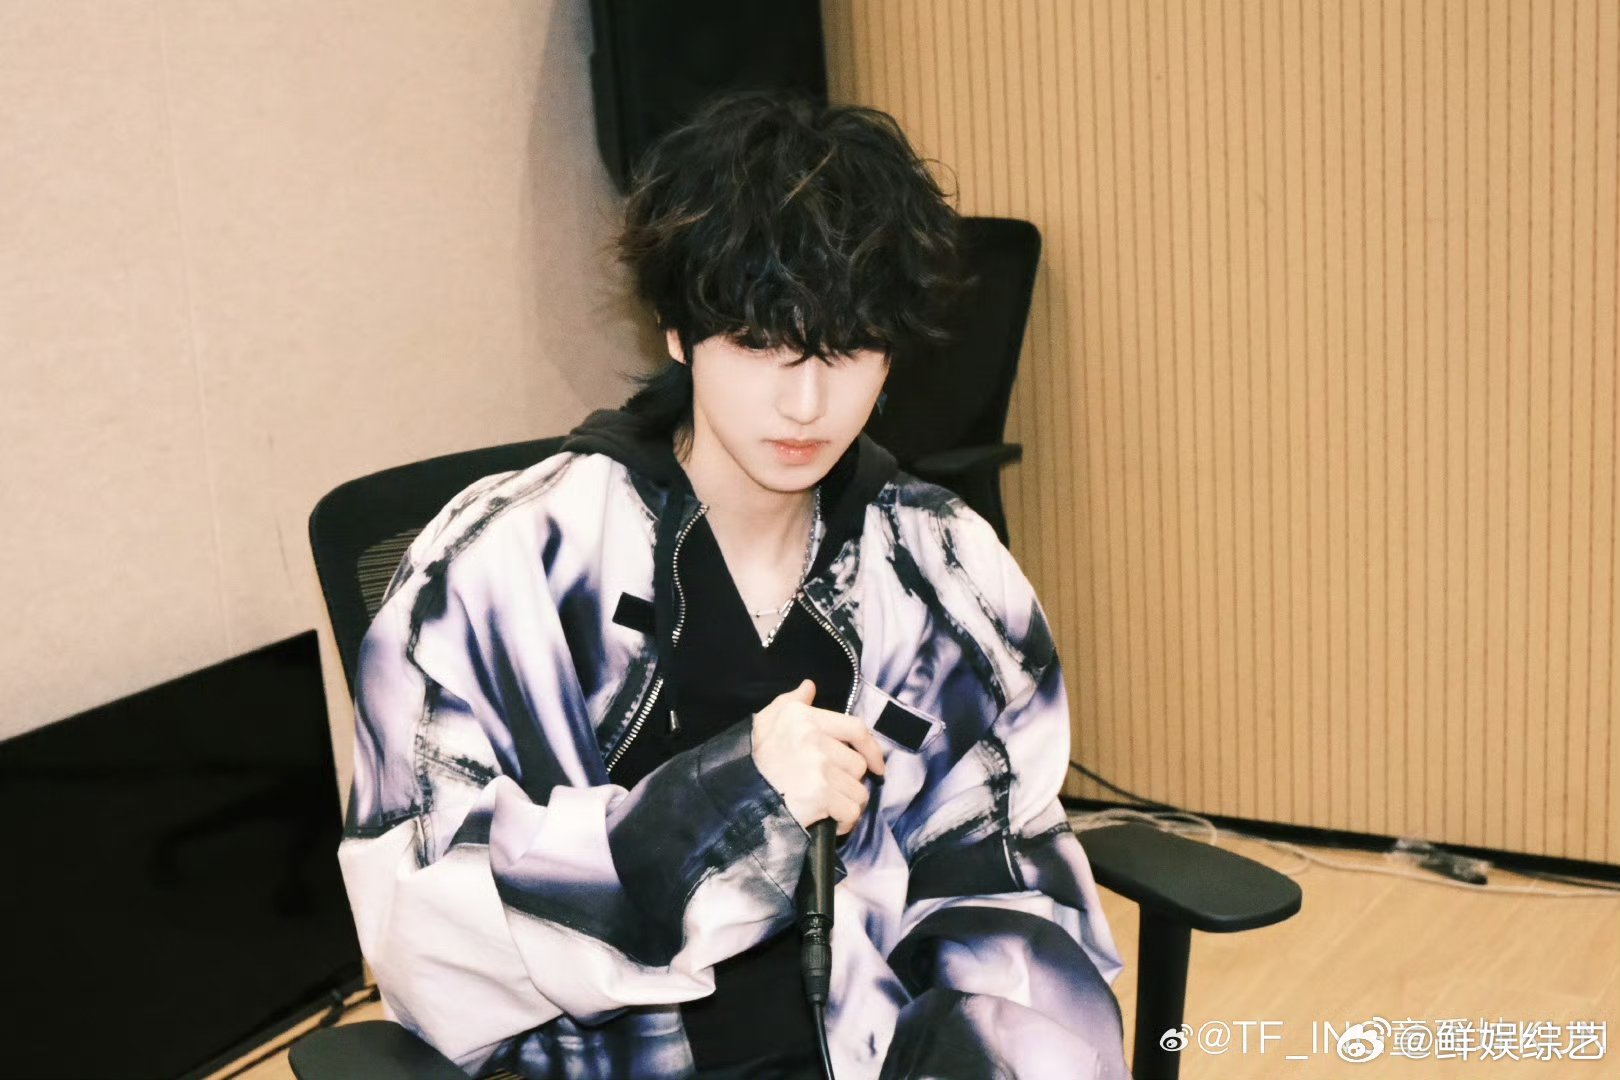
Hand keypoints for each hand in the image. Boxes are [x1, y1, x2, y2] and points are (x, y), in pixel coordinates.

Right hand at [751, 679, 885, 836]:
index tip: (877, 766)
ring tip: (829, 807)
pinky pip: (850, 813)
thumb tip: (809, 686)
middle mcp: (815, 740)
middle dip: (849, 783)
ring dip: (848, 804)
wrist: (733, 791)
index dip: (873, 749)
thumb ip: (791, 701)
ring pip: (858, 792)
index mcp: (805, 718)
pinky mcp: (819, 796)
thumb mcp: (767, 720)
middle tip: (831, 790)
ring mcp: (819, 769)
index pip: (856, 729)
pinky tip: (829, 822)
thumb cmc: (752, 757)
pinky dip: (843, 823)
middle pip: (858, 766)